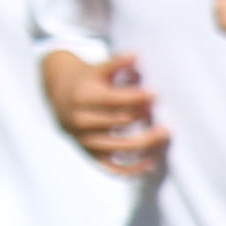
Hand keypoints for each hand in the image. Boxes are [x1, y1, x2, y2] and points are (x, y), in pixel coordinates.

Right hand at [44, 49, 164, 178]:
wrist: (58, 93)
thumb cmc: (86, 79)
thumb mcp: (98, 69)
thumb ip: (117, 63)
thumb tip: (137, 55)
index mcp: (83, 97)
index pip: (113, 100)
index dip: (136, 97)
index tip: (156, 94)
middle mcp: (80, 120)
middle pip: (117, 124)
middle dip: (143, 121)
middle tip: (167, 121)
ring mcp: (83, 139)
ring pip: (115, 147)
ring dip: (143, 145)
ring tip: (164, 137)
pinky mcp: (87, 153)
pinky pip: (109, 167)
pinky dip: (130, 170)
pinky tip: (151, 165)